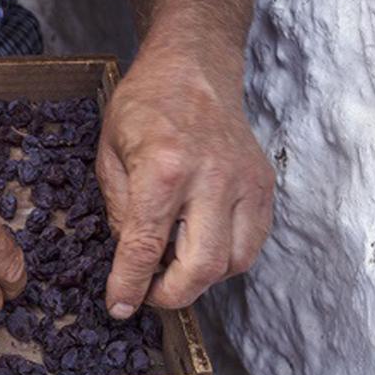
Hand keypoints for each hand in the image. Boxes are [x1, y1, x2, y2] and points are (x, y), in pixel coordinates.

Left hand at [98, 31, 274, 317]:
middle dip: (172, 295)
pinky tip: (200, 249)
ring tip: (173, 268)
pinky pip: (253, 243)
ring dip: (201, 279)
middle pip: (202, 267)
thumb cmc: (145, 106)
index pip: (146, 247)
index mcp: (164, 169)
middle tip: (149, 295)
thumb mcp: (109, 154)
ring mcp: (245, 183)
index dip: (130, 286)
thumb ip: (118, 210)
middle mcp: (212, 179)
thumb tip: (131, 259)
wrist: (195, 66)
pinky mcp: (265, 185)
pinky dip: (226, 259)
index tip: (119, 307)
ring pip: (234, 262)